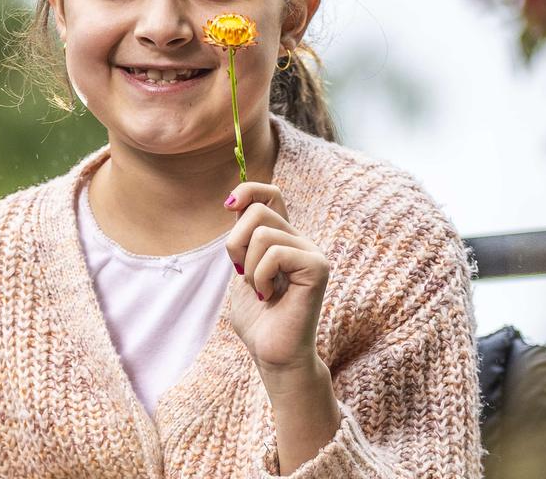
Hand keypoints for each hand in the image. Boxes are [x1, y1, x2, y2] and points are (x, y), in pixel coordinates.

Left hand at [223, 182, 330, 374]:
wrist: (273, 355)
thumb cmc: (258, 320)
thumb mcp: (242, 270)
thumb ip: (243, 238)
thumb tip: (236, 201)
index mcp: (283, 239)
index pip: (270, 194)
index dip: (248, 190)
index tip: (228, 206)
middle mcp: (300, 241)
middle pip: (257, 211)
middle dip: (236, 243)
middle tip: (243, 274)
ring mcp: (311, 253)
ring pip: (263, 232)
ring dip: (248, 266)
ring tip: (260, 290)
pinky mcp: (317, 268)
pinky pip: (275, 253)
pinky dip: (260, 277)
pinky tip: (269, 296)